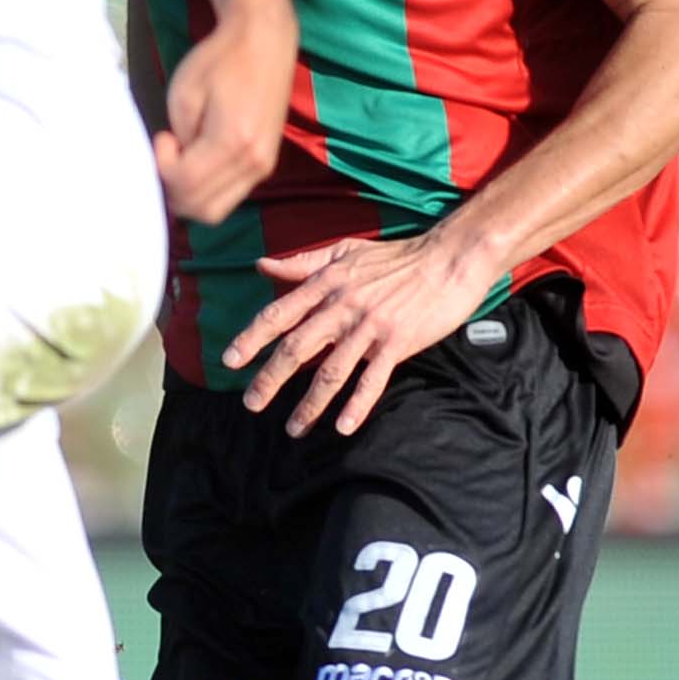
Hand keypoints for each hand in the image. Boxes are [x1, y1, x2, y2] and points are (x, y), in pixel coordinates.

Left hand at [153, 0, 289, 227]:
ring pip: (217, 210)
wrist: (265, 40)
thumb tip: (178, 164)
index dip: (163, 168)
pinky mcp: (267, 163)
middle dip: (174, 191)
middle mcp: (254, 162)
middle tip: (168, 155)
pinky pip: (231, 196)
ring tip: (184, 159)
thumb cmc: (220, 60)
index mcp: (232, 141)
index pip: (186, 184)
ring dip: (191, 195)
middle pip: (203, 210)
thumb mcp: (184, 93)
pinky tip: (200, 159)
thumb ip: (179, 138)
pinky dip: (208, 190)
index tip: (163, 137)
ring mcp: (264, 166)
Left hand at [220, 228, 499, 435]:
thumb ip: (302, 262)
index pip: (279, 313)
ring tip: (293, 428)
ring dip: (310, 404)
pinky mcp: (397, 342)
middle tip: (251, 404)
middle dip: (270, 379)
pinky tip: (343, 427)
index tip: (230, 361)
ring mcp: (370, 326)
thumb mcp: (345, 251)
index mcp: (326, 284)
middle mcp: (342, 306)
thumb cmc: (396, 256)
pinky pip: (372, 379)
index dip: (252, 338)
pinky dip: (357, 404)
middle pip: (297, 348)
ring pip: (331, 371)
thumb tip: (262, 265)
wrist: (448, 259)